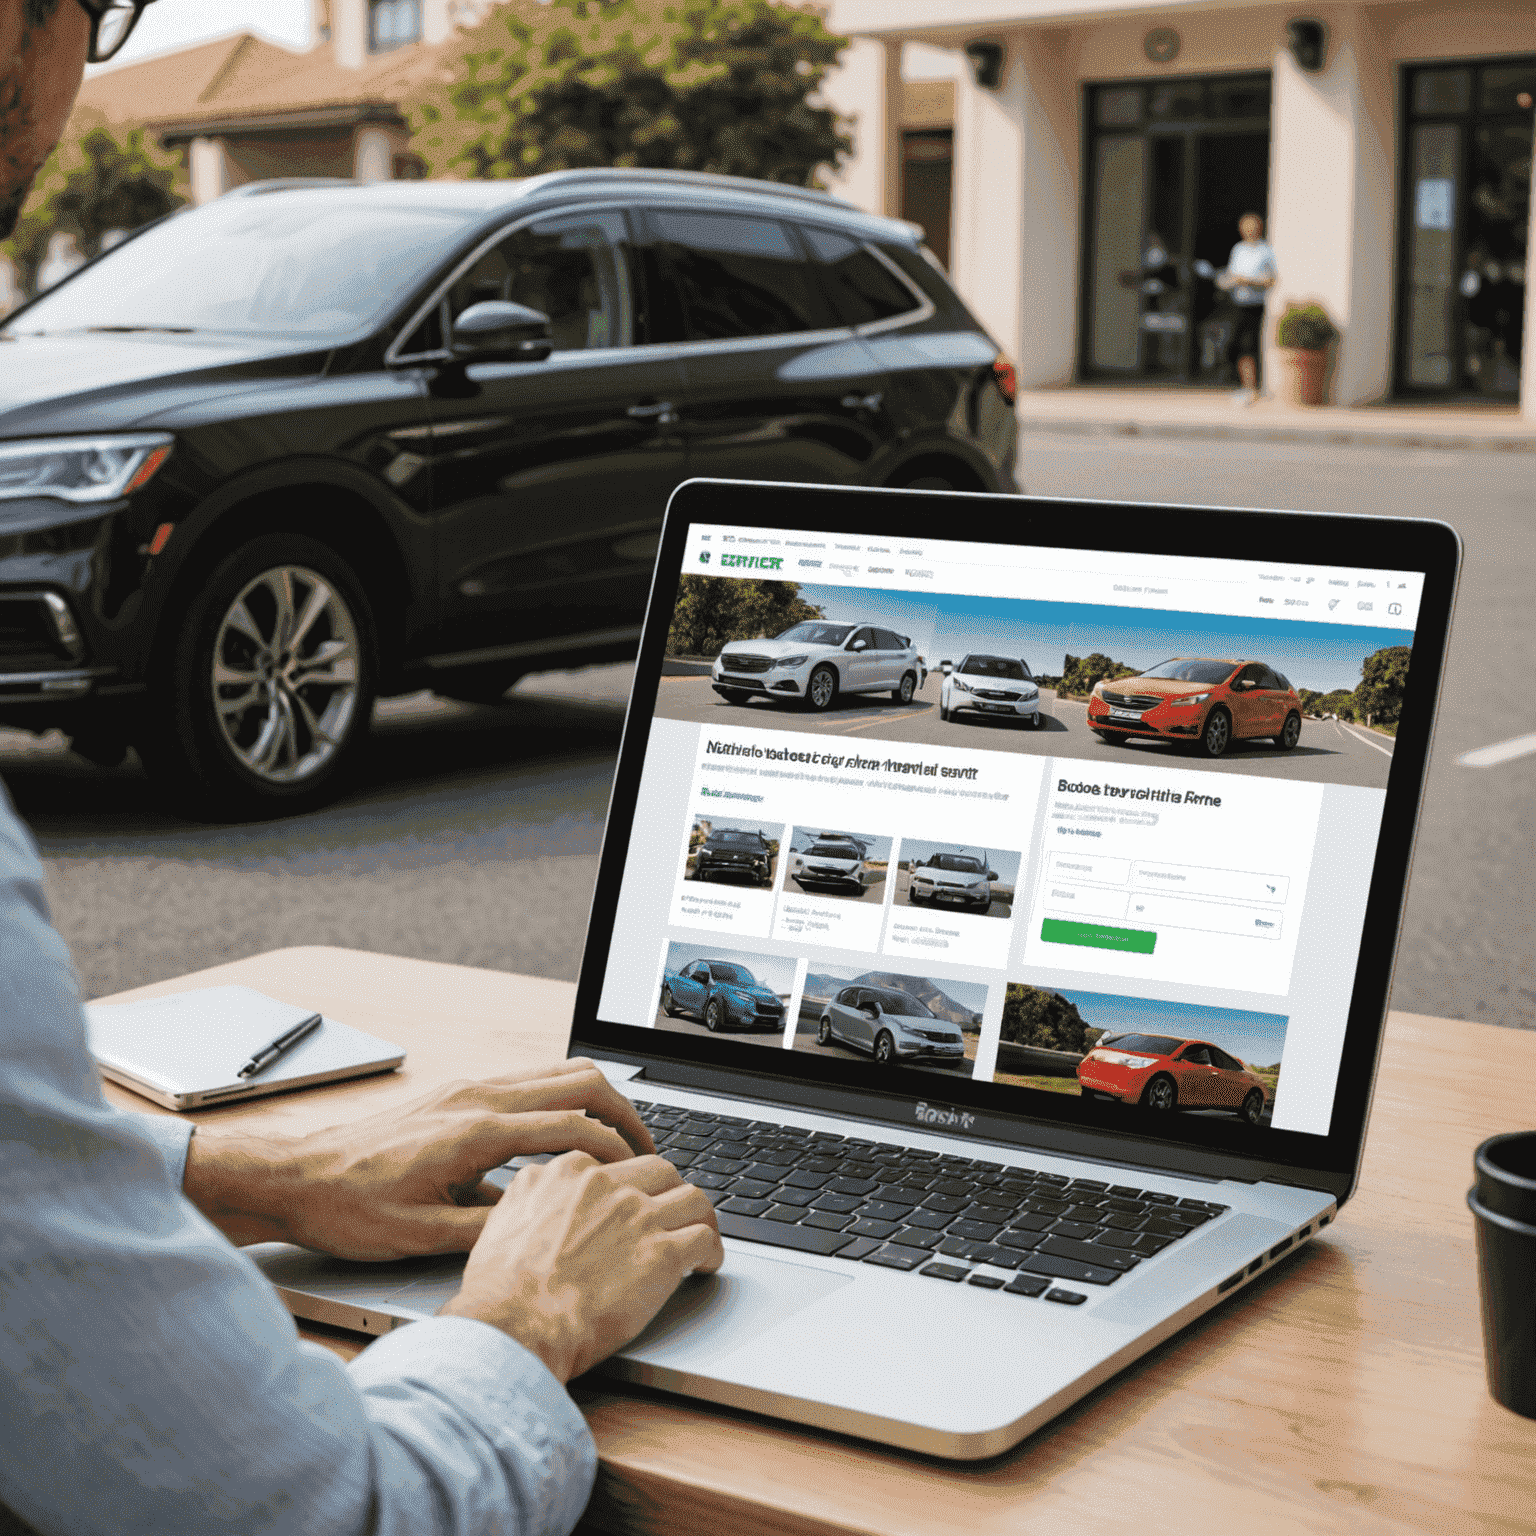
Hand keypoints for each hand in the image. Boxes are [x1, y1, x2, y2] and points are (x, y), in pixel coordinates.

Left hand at [183, 1058, 654, 1259]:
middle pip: (579, 1081)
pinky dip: (565, 1100)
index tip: (641, 1176)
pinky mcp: (458, 1092)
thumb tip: (547, 1230)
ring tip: (617, 1143)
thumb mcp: (424, 1237)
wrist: (295, 1177)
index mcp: (476, 1131)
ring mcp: (468, 1087)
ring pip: (557, 1072)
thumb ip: (492, 1230)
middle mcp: (478, 1096)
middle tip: (646, 1152)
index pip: (573, 1128)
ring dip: (596, 1101)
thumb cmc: (350, 1210)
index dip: (617, 1152)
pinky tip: (566, 1138)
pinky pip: (530, 1081)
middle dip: (623, 1113)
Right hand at [439, 1151, 723, 1381]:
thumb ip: (530, 1197)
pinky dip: (712, 1249)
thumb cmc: (500, 1289)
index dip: (629, 1185)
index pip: (615, 1164)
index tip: (633, 1200)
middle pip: (659, 1172)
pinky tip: (707, 1263)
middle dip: (669, 1192)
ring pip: (691, 1198)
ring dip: (699, 1217)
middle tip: (671, 1213)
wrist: (515, 1325)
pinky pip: (704, 1237)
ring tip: (700, 1234)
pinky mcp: (662, 1253)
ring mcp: (638, 1216)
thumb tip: (537, 1193)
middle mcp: (608, 1186)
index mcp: (569, 1174)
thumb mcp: (503, 1220)